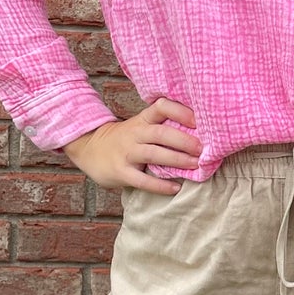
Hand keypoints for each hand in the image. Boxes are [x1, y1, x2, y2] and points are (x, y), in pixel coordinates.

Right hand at [63, 97, 201, 194]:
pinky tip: (175, 188)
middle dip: (184, 141)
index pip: (161, 107)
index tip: (199, 121)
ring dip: (177, 160)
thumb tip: (201, 133)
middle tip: (203, 149)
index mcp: (142, 120)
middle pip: (161, 133)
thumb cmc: (126, 139)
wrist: (89, 149)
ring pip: (153, 154)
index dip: (180, 112)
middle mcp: (135, 134)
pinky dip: (160, 185)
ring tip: (195, 165)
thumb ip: (162, 126)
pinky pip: (142, 180)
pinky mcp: (120, 172)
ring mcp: (126, 153)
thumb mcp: (140, 126)